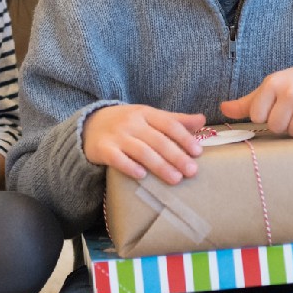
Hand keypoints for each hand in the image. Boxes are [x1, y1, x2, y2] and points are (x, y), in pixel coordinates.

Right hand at [83, 105, 205, 184]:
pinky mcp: (103, 149)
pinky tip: (142, 175)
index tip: (198, 152)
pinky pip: (118, 159)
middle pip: (158, 140)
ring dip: (160, 165)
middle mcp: (131, 122)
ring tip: (175, 179)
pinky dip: (130, 166)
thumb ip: (174, 120)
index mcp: (145, 113)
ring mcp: (116, 135)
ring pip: (141, 151)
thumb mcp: (148, 117)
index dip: (184, 138)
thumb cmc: (126, 123)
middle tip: (191, 171)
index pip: (169, 124)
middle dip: (176, 156)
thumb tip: (202, 120)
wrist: (90, 125)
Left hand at [219, 62, 292, 137]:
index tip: (276, 107)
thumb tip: (223, 109)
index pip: (257, 117)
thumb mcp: (270, 89)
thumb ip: (247, 103)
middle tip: (292, 112)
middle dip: (283, 124)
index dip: (266, 116)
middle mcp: (291, 90)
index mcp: (273, 83)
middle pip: (275, 127)